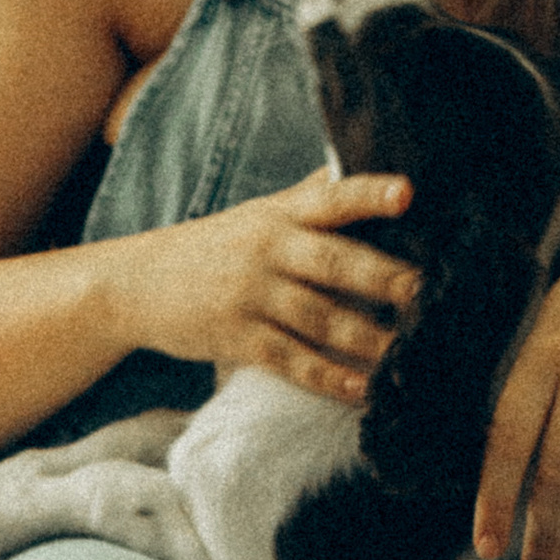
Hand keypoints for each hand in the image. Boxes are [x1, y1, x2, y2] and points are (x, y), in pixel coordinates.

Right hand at [136, 168, 417, 392]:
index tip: (407, 194)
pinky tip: (362, 390)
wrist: (132, 285)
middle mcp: (266, 249)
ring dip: (368, 339)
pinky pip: (291, 360)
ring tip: (410, 354)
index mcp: (278, 214)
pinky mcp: (235, 338)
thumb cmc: (209, 247)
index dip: (369, 195)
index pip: (331, 197)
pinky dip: (328, 377)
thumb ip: (307, 198)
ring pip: (319, 318)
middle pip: (333, 262)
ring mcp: (249, 296)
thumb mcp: (254, 213)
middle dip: (384, 279)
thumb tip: (355, 169)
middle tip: (427, 294)